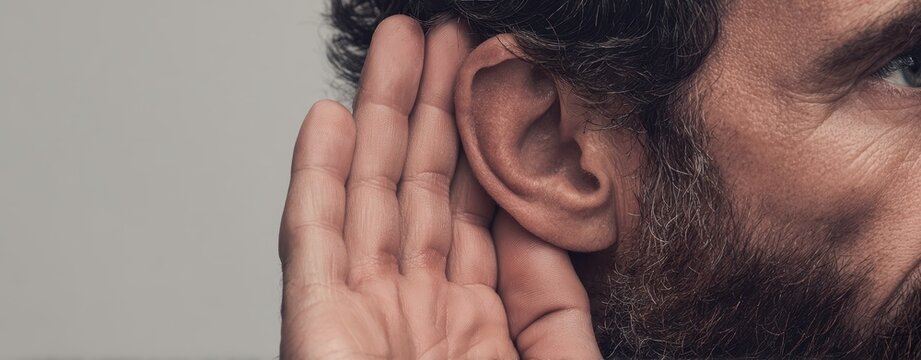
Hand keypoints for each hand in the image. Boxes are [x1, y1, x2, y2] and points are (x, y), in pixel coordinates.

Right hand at [279, 15, 600, 358]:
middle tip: (445, 38)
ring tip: (398, 45)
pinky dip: (316, 176)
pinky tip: (332, 117)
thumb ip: (551, 305)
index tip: (490, 86)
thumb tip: (533, 224)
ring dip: (379, 115)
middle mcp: (417, 308)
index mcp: (475, 322)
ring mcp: (364, 311)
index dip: (479, 142)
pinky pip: (312, 238)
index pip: (474, 211)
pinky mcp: (316, 321)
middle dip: (431, 106)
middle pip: (419, 186)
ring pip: (368, 193)